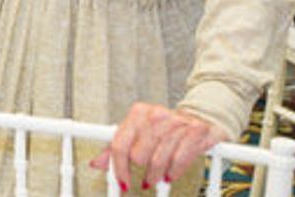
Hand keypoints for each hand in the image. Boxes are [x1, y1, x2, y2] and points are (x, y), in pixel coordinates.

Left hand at [90, 102, 224, 190]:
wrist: (197, 116)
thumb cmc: (164, 127)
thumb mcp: (138, 132)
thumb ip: (117, 147)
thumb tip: (97, 163)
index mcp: (138, 113)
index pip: (119, 144)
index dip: (118, 167)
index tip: (121, 182)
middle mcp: (155, 115)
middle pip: (138, 155)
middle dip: (141, 169)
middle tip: (144, 176)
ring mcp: (176, 123)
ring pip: (158, 160)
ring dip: (156, 175)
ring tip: (155, 178)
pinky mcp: (195, 131)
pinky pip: (179, 161)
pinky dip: (173, 172)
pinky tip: (170, 175)